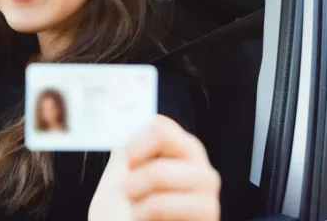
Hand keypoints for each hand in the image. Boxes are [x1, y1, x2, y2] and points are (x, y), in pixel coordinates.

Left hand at [89, 115, 219, 220]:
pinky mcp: (209, 218)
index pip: (162, 126)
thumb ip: (126, 151)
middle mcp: (200, 173)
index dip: (137, 140)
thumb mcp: (118, 182)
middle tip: (127, 192)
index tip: (126, 160)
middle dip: (136, 169)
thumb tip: (126, 116)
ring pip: (161, 172)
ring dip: (136, 195)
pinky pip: (167, 202)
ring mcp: (208, 198)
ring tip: (135, 213)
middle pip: (166, 141)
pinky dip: (144, 213)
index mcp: (180, 157)